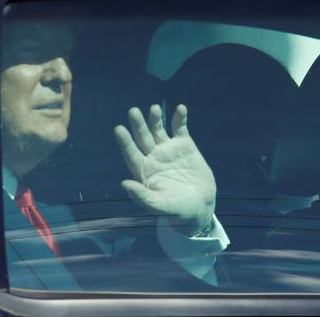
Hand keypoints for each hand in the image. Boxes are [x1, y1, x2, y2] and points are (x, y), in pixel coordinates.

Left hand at [114, 104, 215, 235]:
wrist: (200, 206)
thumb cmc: (177, 210)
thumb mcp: (160, 206)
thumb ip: (143, 196)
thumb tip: (124, 183)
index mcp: (143, 171)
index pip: (131, 153)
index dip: (125, 142)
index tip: (118, 129)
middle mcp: (153, 157)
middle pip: (142, 137)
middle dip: (138, 125)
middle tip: (133, 111)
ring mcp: (168, 149)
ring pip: (158, 129)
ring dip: (155, 119)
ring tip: (154, 109)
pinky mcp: (185, 145)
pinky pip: (180, 128)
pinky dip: (180, 118)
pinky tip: (181, 108)